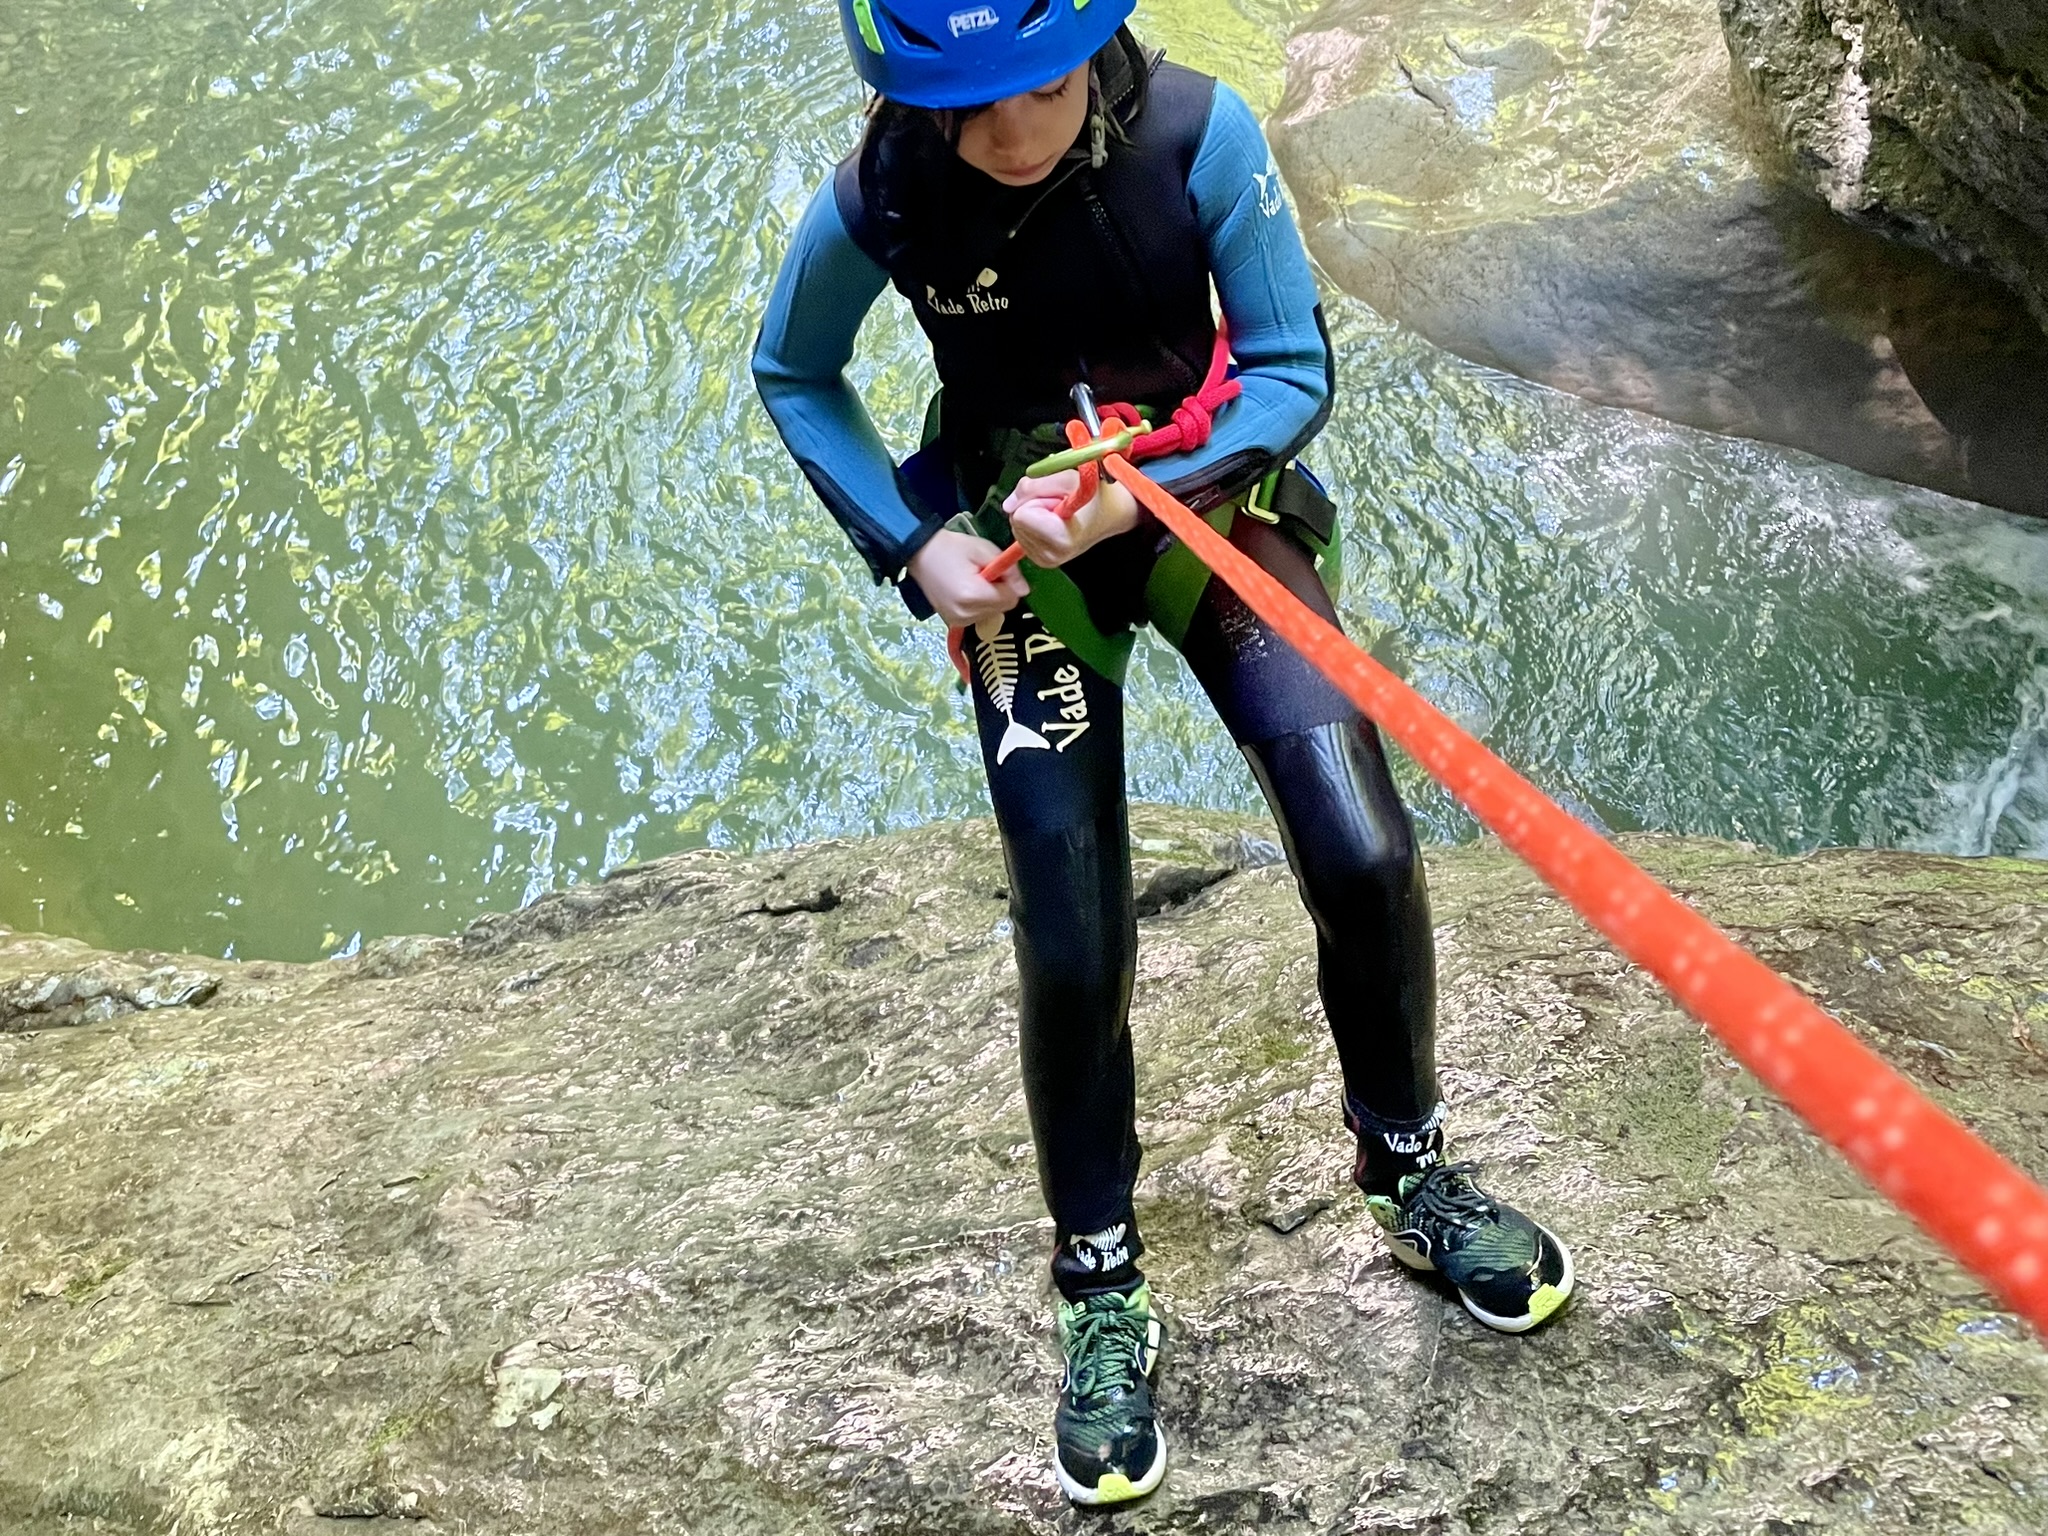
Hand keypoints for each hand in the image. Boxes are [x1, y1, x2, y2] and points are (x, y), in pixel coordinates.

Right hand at [907, 529, 1028, 629]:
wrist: (921, 554)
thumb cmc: (953, 548)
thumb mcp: (984, 550)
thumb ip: (1009, 570)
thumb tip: (1024, 589)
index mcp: (973, 595)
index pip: (1010, 599)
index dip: (1010, 584)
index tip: (999, 570)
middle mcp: (965, 614)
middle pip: (1003, 609)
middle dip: (1001, 592)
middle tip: (985, 574)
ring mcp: (957, 621)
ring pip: (992, 614)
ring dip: (990, 600)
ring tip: (973, 581)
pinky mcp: (953, 622)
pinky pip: (979, 617)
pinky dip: (979, 606)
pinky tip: (967, 591)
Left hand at [1002, 469, 1139, 568]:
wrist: (1112, 513)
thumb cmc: (1094, 495)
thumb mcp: (1065, 478)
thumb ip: (1032, 486)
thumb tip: (1008, 504)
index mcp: (1058, 538)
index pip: (1019, 514)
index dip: (1035, 499)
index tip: (1057, 500)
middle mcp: (1051, 555)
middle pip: (1016, 521)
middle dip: (1033, 506)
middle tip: (1059, 505)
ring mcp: (1046, 560)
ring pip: (1017, 527)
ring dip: (1034, 515)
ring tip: (1059, 513)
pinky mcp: (1043, 560)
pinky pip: (1023, 535)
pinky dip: (1035, 525)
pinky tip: (1055, 522)